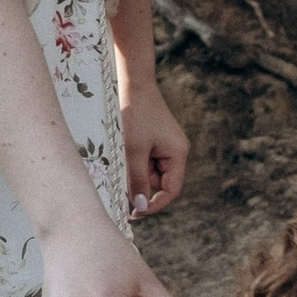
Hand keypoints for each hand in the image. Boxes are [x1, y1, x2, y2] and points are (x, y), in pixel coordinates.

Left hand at [122, 85, 189, 219]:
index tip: (134, 213)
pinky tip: (122, 154)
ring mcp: (164, 146)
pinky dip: (132, 163)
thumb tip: (140, 208)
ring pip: (148, 173)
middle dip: (140, 187)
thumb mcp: (134, 150)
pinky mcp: (152, 141)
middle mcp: (174, 152)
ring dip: (133, 174)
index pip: (170, 190)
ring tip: (120, 161)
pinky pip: (143, 161)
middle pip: (159, 183)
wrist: (133, 83)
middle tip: (118, 188)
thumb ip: (138, 181)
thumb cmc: (136, 114)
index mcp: (178, 154)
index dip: (154, 204)